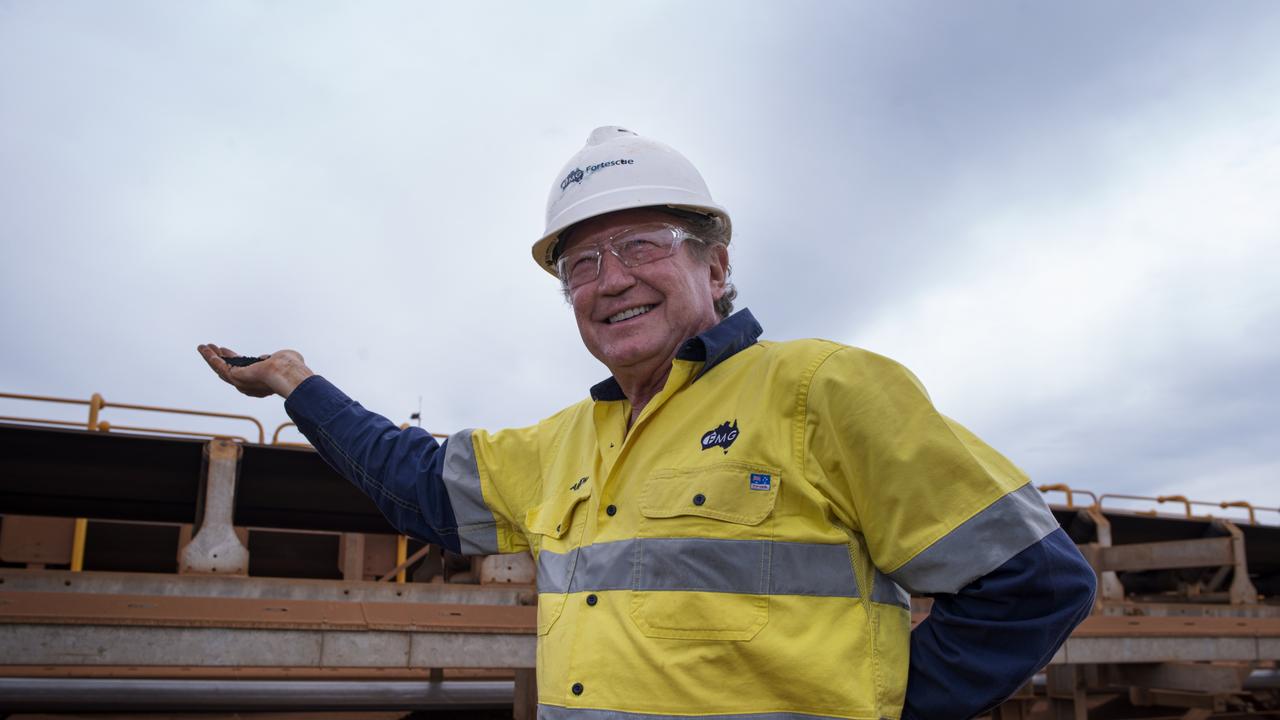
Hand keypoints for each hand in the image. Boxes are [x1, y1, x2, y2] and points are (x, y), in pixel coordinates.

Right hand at [197, 344, 314, 398]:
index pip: (242, 368)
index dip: (232, 359)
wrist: (287, 372)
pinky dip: (210, 357)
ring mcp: (240, 382)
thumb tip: (263, 357)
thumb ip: (272, 358)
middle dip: (219, 358)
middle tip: (210, 347)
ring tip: (202, 347)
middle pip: (228, 369)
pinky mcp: (235, 377)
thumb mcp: (283, 358)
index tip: (225, 350)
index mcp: (259, 378)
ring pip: (220, 368)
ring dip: (210, 357)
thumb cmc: (290, 366)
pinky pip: (219, 366)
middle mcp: (248, 383)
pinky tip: (203, 349)